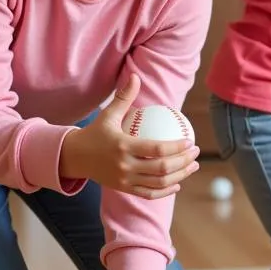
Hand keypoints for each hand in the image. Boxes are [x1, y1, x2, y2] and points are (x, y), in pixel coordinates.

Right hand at [59, 74, 199, 197]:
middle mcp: (124, 166)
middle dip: (184, 161)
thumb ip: (124, 97)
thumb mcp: (108, 114)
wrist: (74, 157)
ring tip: (192, 166)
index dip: (176, 147)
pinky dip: (165, 191)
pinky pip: (149, 193)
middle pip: (161, 168)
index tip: (190, 141)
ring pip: (158, 183)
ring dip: (180, 176)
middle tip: (196, 152)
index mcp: (123, 146)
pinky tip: (177, 183)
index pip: (156, 149)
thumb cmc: (95, 133)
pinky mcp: (124, 189)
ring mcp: (124, 180)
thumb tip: (136, 76)